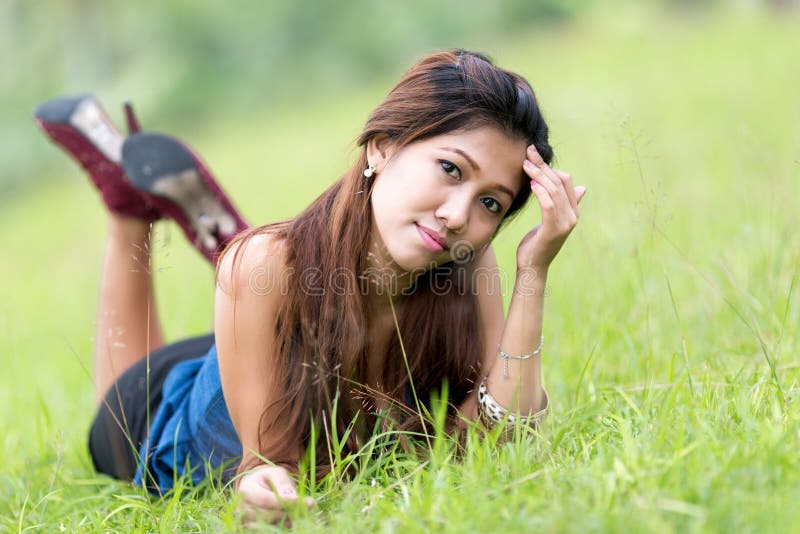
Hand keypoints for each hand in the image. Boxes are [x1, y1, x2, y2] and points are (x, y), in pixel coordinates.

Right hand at [237, 464, 314, 524]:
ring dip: (288, 520)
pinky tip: (295, 517)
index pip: (264, 500)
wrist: (258, 488)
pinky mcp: (253, 530)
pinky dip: (285, 526)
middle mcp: (242, 509)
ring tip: (303, 511)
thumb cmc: (268, 478)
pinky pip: (271, 531)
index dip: (283, 502)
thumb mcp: (276, 473)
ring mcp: (246, 522)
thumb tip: (292, 498)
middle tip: (308, 505)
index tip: (300, 500)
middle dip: (288, 512)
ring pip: (269, 527)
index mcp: (246, 490)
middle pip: (266, 516)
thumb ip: (283, 483)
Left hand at [516, 144, 586, 270]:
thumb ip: (564, 204)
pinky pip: (549, 205)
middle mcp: (572, 216)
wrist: (532, 267)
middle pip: (560, 183)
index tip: (534, 155)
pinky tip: (531, 183)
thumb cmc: (538, 243)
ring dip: (539, 175)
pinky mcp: (554, 230)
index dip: (550, 166)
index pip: (566, 181)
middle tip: (528, 152)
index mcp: (572, 212)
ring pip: (554, 191)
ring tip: (526, 164)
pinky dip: (541, 192)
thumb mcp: (552, 220)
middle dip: (543, 166)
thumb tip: (583, 188)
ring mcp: (565, 224)